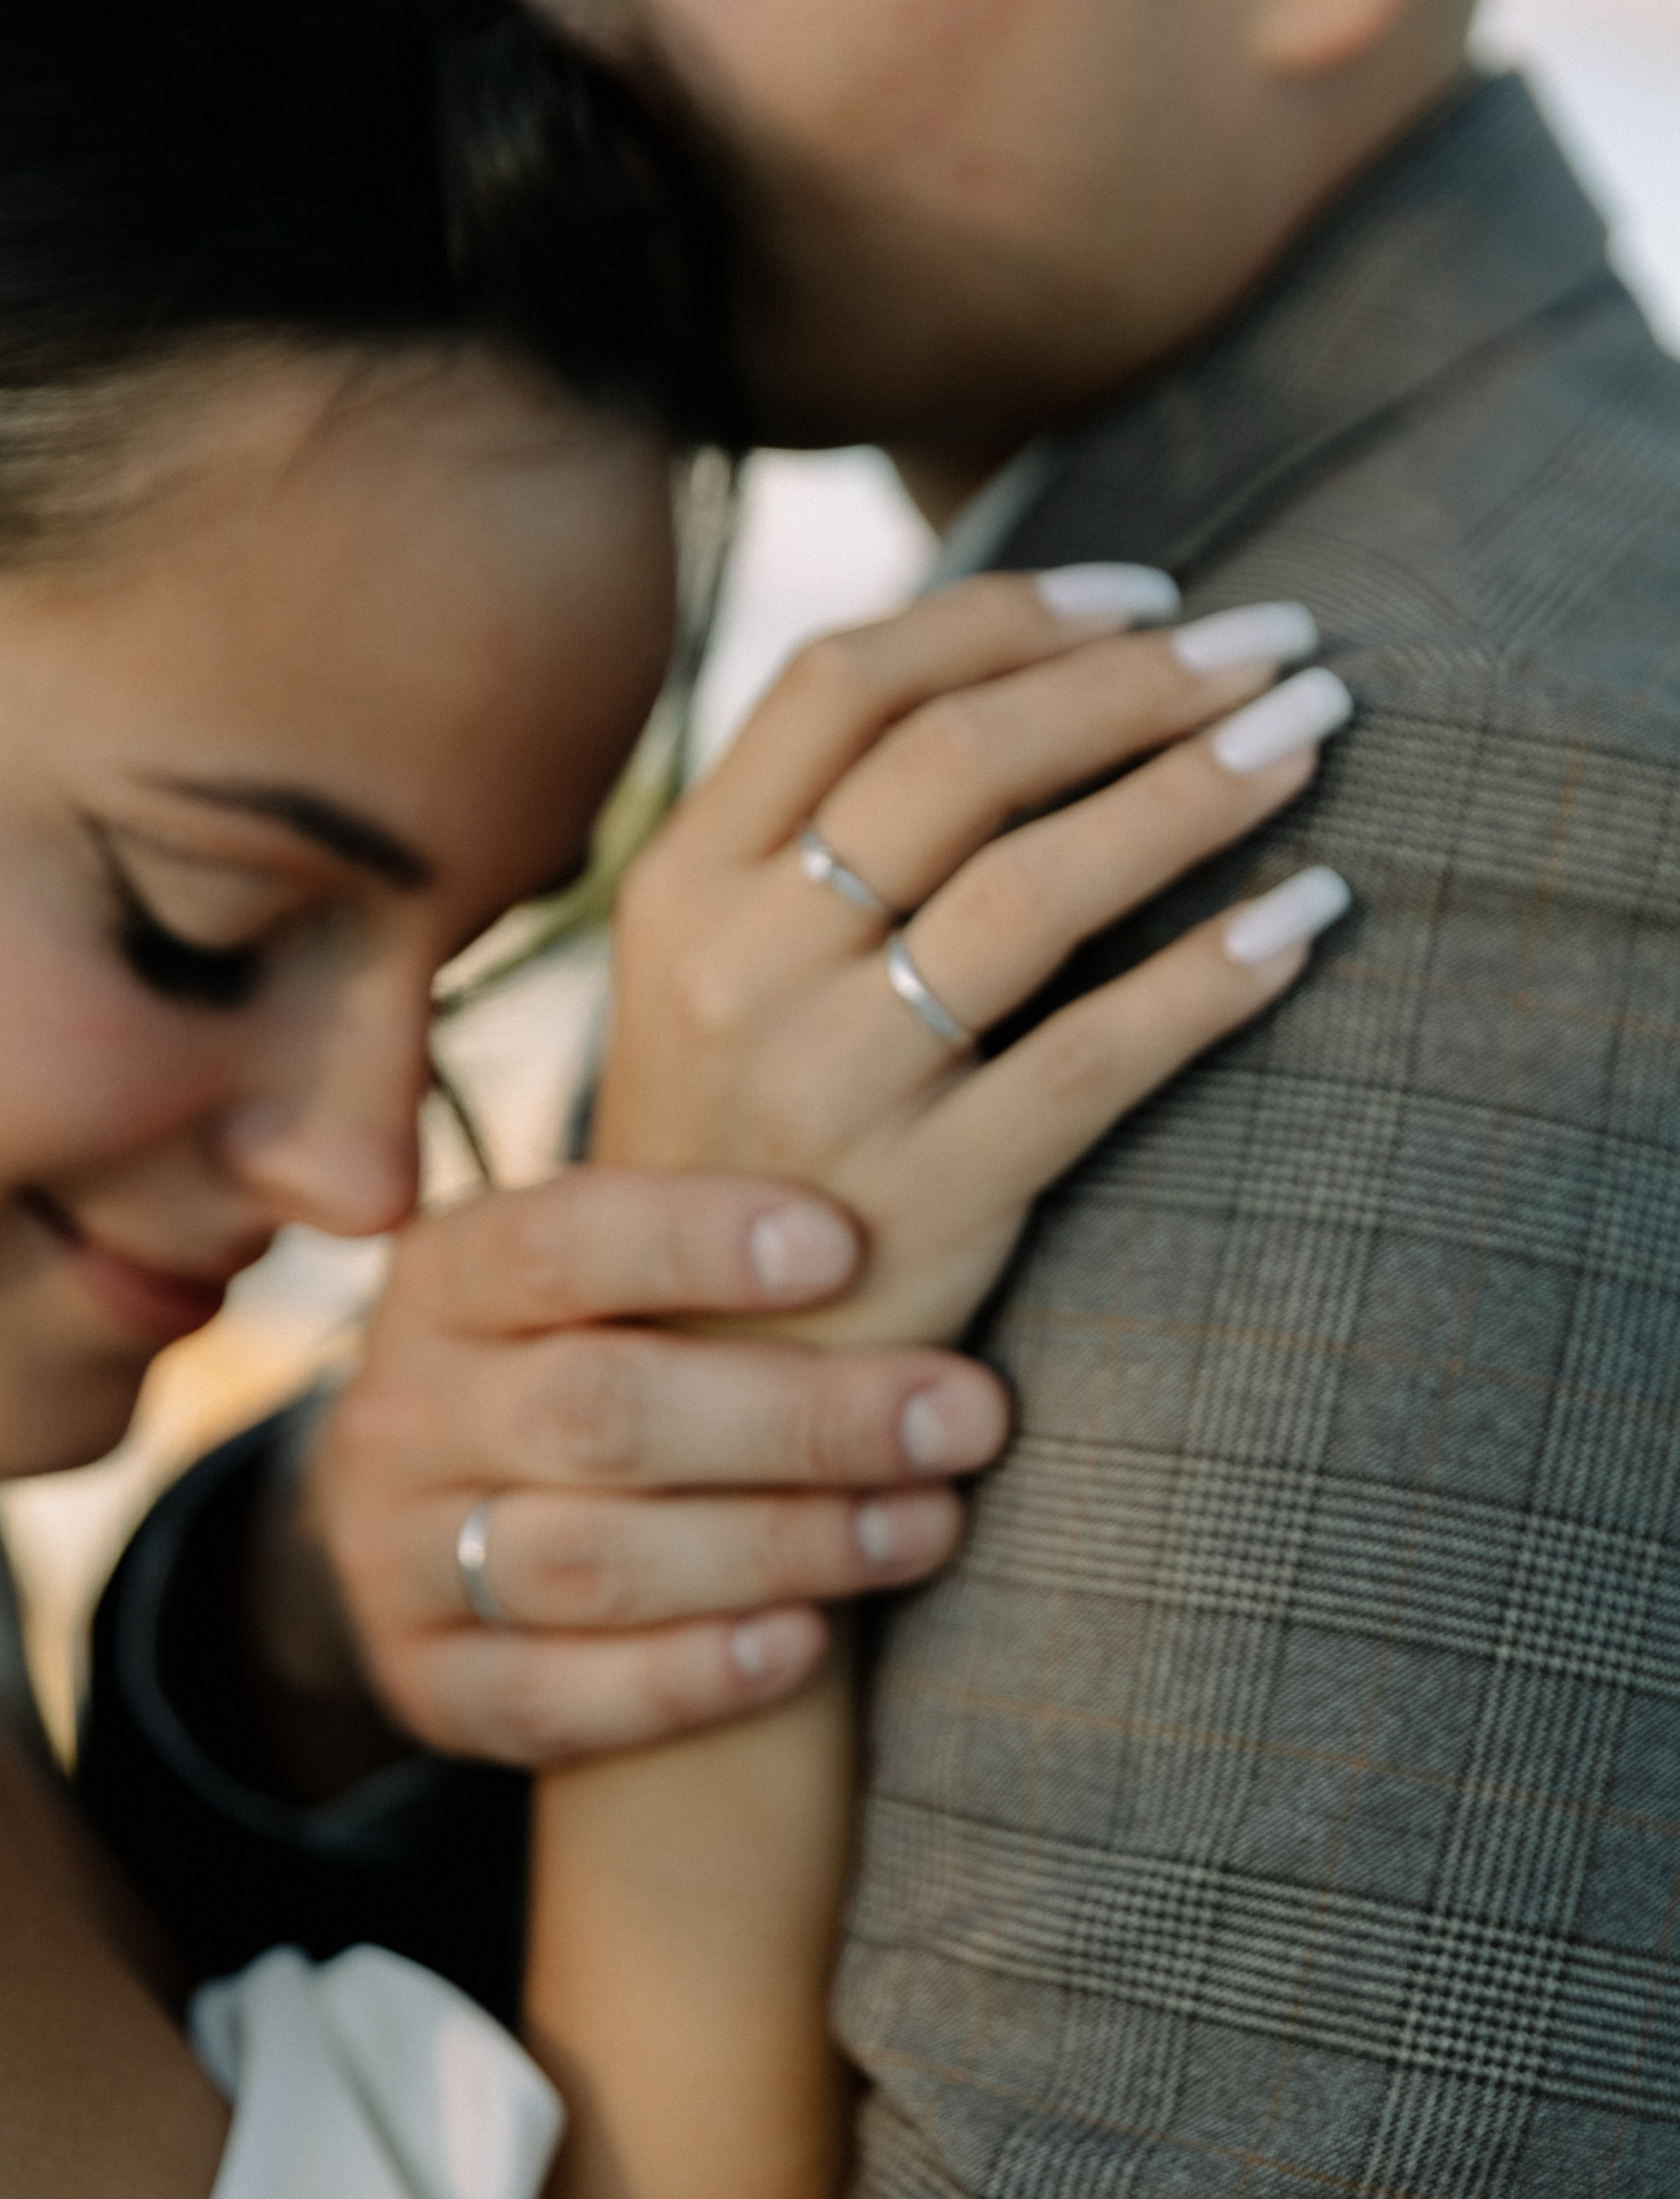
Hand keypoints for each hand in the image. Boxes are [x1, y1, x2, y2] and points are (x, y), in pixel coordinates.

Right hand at [306, 1169, 1007, 1763]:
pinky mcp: (427, 1685)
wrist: (435, 1516)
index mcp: (449, 1275)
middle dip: (803, 1417)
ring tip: (931, 1524)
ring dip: (780, 1545)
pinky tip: (805, 1646)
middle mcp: (405, 1410)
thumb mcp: (611, 1278)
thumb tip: (915, 1135)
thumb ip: (720, 1238)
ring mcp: (399, 1557)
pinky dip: (686, 1676)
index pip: (560, 1240)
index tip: (849, 1243)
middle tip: (969, 1412)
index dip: (698, 1239)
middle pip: (602, 1409)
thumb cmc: (595, 1358)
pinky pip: (550, 1696)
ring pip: (589, 1560)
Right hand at [594, 572, 1351, 1343]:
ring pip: (1035, 888)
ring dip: (1194, 793)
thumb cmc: (739, 1160)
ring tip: (1309, 741)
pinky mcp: (928, 1198)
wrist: (695, 1382)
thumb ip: (809, 848)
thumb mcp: (716, 986)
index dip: (1009, 615)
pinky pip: (1093, 1060)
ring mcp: (830, 1084)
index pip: (844, 683)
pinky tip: (1305, 923)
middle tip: (1277, 647)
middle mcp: (741, 967)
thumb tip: (1011, 689)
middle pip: (956, 758)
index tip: (1148, 596)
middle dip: (1138, 681)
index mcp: (680, 887)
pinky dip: (1211, 979)